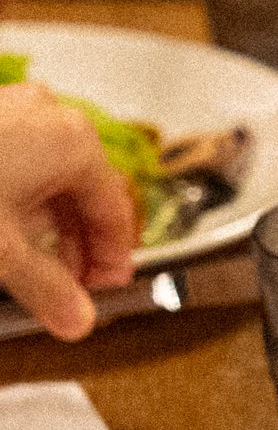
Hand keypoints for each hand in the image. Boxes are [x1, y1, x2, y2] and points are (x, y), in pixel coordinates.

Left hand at [0, 82, 138, 338]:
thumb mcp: (2, 253)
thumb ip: (47, 291)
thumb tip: (75, 318)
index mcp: (73, 142)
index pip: (114, 209)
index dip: (112, 259)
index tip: (103, 290)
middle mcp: (47, 117)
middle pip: (81, 194)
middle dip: (74, 248)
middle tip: (68, 290)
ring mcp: (10, 112)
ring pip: (44, 180)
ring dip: (43, 230)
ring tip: (28, 271)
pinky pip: (14, 165)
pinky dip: (14, 205)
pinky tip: (0, 239)